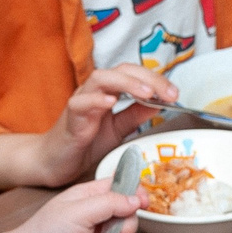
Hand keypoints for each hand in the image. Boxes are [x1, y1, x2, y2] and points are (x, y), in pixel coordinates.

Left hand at [17, 178, 139, 232]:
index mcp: (90, 192)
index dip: (136, 192)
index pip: (121, 184)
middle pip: (129, 210)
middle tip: (110, 231)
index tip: (143, 204)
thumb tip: (137, 199)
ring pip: (126, 231)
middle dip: (125, 223)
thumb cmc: (47, 232)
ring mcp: (98, 230)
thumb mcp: (79, 212)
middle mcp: (96, 209)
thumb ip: (110, 203)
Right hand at [32, 65, 179, 185]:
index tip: (175, 94)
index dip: (156, 80)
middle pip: (121, 70)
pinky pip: (80, 103)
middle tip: (168, 93)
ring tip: (145, 93)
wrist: (56, 162)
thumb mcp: (118, 129)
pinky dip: (96, 99)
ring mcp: (81, 101)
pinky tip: (110, 102)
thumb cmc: (85, 143)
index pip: (134, 74)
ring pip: (101, 78)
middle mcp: (95, 91)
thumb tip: (161, 103)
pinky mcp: (69, 117)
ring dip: (125, 83)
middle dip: (147, 79)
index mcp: (109, 91)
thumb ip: (136, 115)